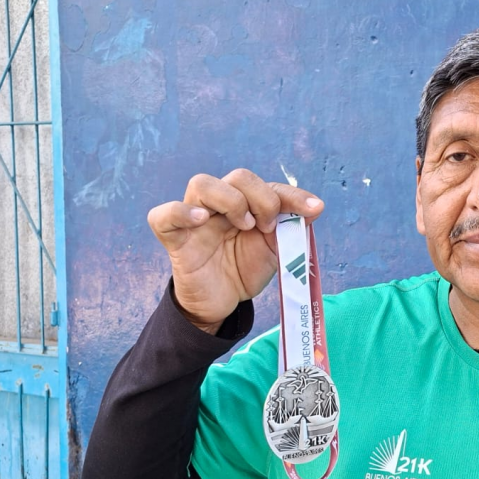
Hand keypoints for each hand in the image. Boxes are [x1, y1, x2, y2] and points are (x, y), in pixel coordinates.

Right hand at [147, 168, 323, 332]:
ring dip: (231, 200)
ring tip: (245, 226)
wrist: (223, 302)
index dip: (292, 194)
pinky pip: (162, 216)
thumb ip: (291, 229)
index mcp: (247, 203)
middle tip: (267, 228)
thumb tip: (315, 207)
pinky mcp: (175, 239)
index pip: (269, 185)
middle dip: (263, 198)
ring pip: (202, 184)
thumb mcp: (275, 250)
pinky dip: (181, 212)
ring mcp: (196, 218)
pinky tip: (201, 220)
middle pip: (238, 176)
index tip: (314, 209)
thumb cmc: (246, 269)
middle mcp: (220, 204)